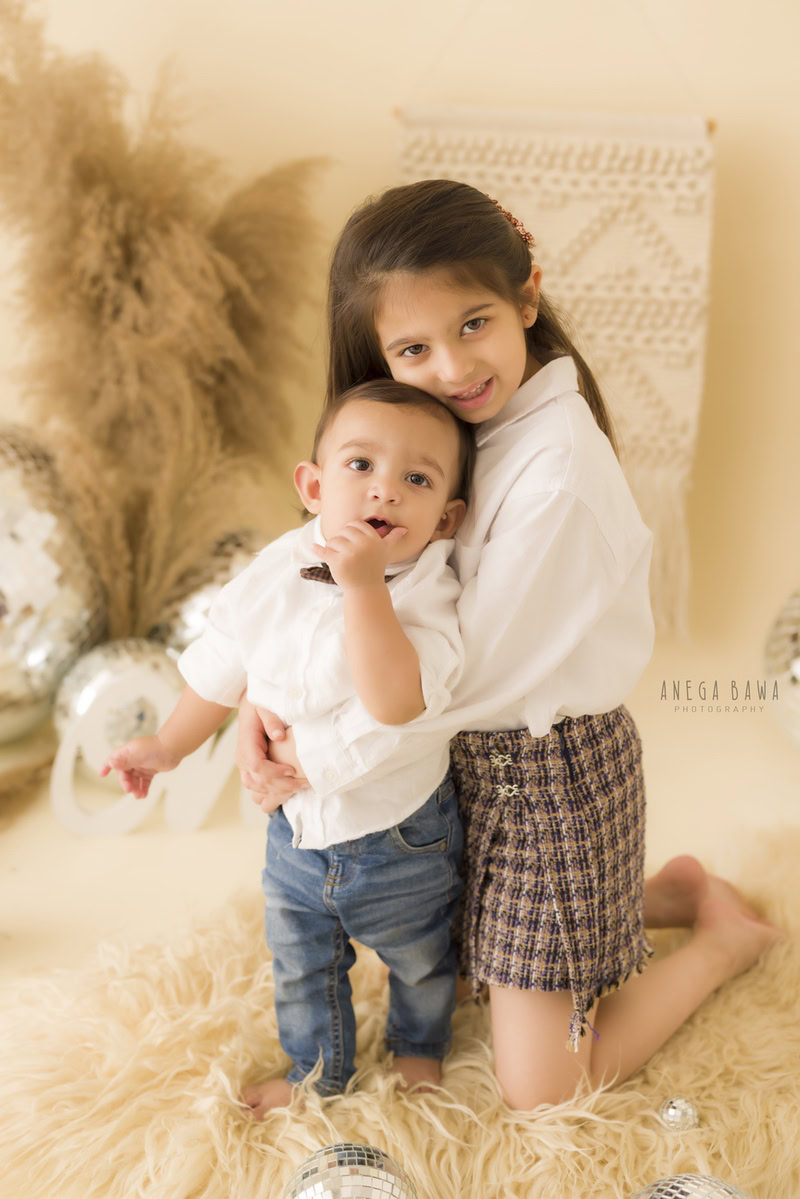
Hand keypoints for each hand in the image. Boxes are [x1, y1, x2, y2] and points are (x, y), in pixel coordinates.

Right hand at [99, 736, 180, 798]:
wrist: (173, 749)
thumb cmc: (155, 748)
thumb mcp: (137, 755)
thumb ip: (124, 760)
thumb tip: (111, 763)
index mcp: (127, 752)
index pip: (113, 759)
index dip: (107, 766)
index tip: (102, 775)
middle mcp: (133, 758)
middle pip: (124, 773)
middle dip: (126, 783)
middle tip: (130, 790)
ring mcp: (142, 765)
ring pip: (134, 779)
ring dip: (135, 788)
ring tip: (139, 796)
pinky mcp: (150, 770)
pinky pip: (144, 781)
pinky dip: (143, 788)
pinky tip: (143, 795)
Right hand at [235, 699, 306, 813]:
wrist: (248, 705)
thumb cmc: (259, 704)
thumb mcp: (264, 706)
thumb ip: (271, 720)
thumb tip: (279, 736)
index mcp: (246, 742)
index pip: (257, 765)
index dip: (274, 772)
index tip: (292, 770)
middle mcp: (242, 756)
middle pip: (257, 781)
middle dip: (280, 786)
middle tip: (303, 784)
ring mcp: (244, 763)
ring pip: (254, 786)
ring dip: (276, 791)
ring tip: (298, 787)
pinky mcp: (249, 767)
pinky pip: (256, 785)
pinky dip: (271, 791)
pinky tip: (289, 788)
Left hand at [312, 520, 406, 588]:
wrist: (366, 589)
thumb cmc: (374, 569)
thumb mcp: (385, 552)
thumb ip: (392, 539)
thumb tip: (404, 529)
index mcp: (373, 539)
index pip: (355, 524)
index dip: (351, 531)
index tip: (351, 541)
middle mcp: (363, 544)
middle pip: (343, 531)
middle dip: (341, 539)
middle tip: (344, 551)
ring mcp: (350, 553)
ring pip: (333, 540)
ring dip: (332, 547)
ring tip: (338, 557)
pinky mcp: (338, 562)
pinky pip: (323, 551)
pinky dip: (317, 549)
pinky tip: (313, 547)